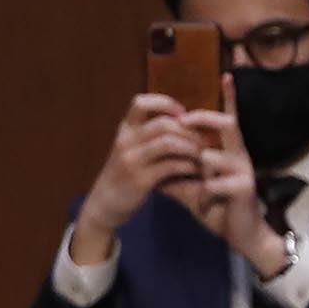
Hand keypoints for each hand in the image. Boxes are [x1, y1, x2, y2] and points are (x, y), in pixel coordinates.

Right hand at [72, 93, 204, 262]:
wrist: (103, 205)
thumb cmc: (124, 175)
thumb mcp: (130, 149)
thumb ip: (149, 135)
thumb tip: (184, 121)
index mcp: (125, 130)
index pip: (141, 102)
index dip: (165, 103)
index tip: (183, 114)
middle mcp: (126, 141)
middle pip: (163, 123)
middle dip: (189, 130)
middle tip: (205, 140)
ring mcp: (131, 161)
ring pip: (168, 143)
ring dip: (191, 147)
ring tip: (203, 154)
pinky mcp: (139, 180)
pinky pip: (170, 166)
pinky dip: (187, 166)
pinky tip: (194, 170)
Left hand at [176, 77, 284, 269]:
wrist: (241, 235)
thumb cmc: (217, 207)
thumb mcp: (192, 188)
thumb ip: (175, 175)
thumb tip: (150, 164)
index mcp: (228, 150)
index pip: (228, 118)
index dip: (229, 97)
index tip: (227, 74)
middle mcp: (239, 155)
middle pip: (226, 124)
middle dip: (202, 119)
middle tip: (182, 120)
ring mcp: (243, 170)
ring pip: (212, 156)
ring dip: (194, 169)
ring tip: (192, 186)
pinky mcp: (244, 189)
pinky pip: (215, 184)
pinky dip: (202, 195)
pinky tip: (203, 206)